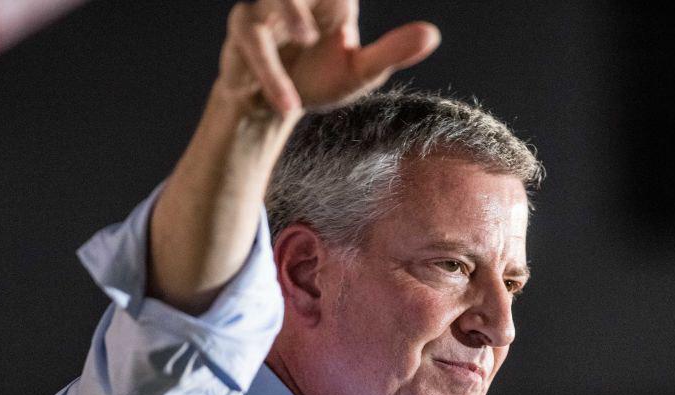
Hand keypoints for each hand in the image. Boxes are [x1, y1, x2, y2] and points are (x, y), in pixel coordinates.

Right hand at [218, 0, 439, 112]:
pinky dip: (267, 74)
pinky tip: (284, 103)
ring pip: (267, 9)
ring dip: (284, 31)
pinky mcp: (241, 33)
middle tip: (315, 28)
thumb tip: (433, 34)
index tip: (346, 23)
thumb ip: (392, 52)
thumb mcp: (361, 71)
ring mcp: (263, 10)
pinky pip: (250, 45)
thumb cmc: (321, 79)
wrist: (277, 105)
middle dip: (297, 1)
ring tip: (302, 63)